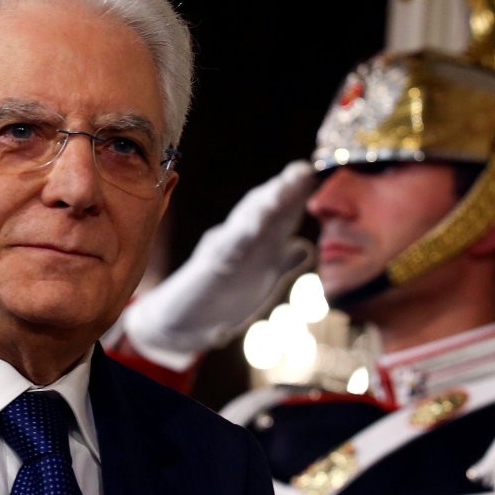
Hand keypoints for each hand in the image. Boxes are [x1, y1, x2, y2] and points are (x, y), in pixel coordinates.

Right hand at [120, 160, 315, 368]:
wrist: (182, 324)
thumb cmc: (220, 298)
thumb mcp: (257, 278)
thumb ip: (281, 261)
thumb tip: (304, 245)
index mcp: (255, 243)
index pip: (278, 215)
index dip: (296, 195)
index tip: (312, 173)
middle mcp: (238, 241)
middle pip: (262, 211)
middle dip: (282, 190)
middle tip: (302, 170)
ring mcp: (221, 254)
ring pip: (243, 225)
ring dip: (262, 206)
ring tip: (280, 190)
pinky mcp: (207, 272)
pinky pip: (222, 254)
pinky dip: (237, 240)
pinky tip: (251, 229)